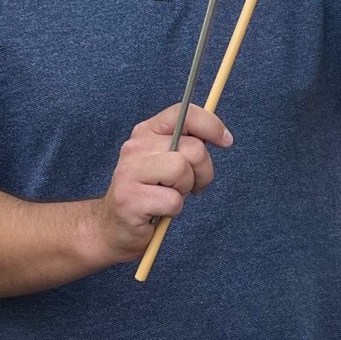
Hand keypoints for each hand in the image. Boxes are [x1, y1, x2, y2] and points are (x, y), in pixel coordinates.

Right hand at [91, 103, 232, 260]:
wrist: (115, 226)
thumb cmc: (150, 193)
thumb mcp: (166, 161)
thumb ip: (187, 145)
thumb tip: (221, 135)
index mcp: (146, 132)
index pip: (183, 113)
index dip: (210, 125)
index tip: (225, 141)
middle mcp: (135, 147)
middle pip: (193, 149)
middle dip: (202, 172)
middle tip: (189, 186)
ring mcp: (130, 172)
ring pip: (182, 170)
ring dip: (184, 190)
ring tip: (169, 196)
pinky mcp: (130, 199)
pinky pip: (173, 201)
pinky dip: (173, 210)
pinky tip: (158, 211)